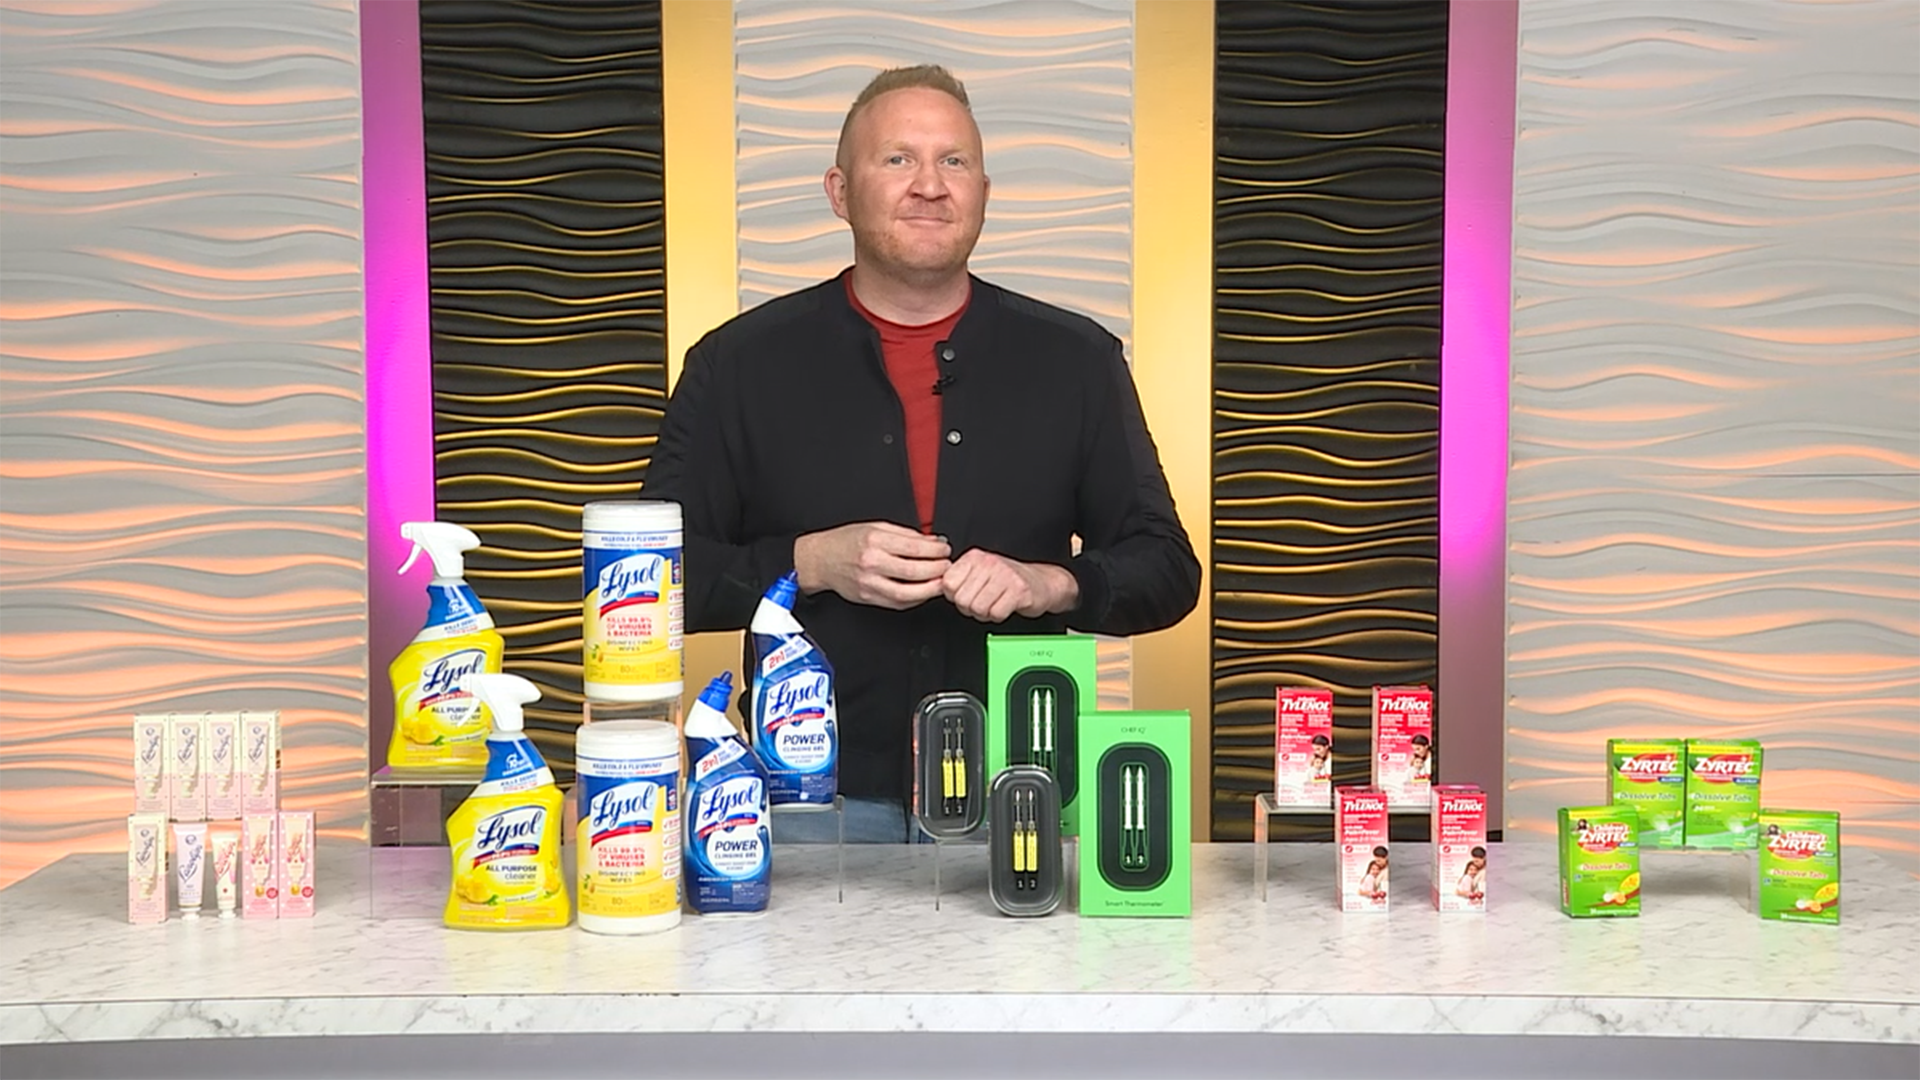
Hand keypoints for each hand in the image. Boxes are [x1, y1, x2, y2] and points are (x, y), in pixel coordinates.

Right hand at [793, 522, 950, 609]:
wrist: (820, 560)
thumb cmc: (846, 541)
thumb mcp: (874, 527)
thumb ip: (904, 534)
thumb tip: (931, 540)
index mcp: (875, 540)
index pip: (914, 548)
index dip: (936, 550)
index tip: (945, 549)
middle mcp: (872, 563)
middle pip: (914, 571)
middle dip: (937, 570)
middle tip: (948, 566)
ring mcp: (870, 583)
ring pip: (908, 593)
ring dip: (930, 589)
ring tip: (941, 582)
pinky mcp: (868, 598)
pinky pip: (897, 603)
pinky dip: (915, 599)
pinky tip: (924, 592)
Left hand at [940, 549, 1078, 622]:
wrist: (1043, 582)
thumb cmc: (1008, 580)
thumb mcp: (980, 573)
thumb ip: (959, 579)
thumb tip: (938, 588)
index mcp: (974, 557)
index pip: (948, 583)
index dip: (955, 596)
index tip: (967, 594)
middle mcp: (988, 563)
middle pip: (962, 600)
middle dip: (970, 608)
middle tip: (983, 602)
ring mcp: (1004, 576)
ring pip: (977, 608)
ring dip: (985, 613)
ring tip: (995, 604)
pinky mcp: (1018, 591)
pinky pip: (996, 614)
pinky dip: (999, 616)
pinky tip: (1005, 607)